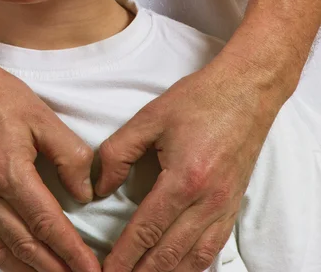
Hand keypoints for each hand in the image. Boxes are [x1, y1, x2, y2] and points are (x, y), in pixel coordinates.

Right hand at [0, 48, 100, 271]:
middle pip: (26, 246)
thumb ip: (68, 155)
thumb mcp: (42, 116)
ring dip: (30, 270)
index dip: (72, 252)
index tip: (91, 269)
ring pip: (1, 252)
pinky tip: (17, 262)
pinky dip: (2, 259)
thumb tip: (84, 194)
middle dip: (56, 268)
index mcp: (9, 172)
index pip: (47, 224)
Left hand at [97, 52, 281, 271]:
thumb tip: (99, 187)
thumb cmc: (198, 101)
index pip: (146, 229)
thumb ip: (117, 152)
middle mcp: (208, 201)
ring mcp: (225, 206)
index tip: (106, 271)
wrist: (245, 92)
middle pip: (169, 253)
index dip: (124, 255)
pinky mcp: (233, 205)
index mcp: (184, 178)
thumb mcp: (150, 118)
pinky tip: (179, 269)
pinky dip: (193, 265)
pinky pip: (214, 248)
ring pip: (193, 258)